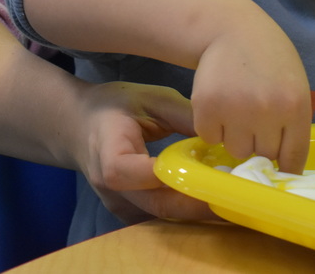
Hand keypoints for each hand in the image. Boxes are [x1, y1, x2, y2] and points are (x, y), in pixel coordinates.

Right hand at [74, 81, 216, 222]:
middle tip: (237, 193)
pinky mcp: (129, 211)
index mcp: (111, 154)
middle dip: (200, 202)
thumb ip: (184, 115)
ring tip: (230, 195)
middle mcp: (112, 189)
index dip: (181, 177)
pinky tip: (211, 197)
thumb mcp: (150, 97)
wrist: (78, 125)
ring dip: (197, 209)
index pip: (143, 175)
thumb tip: (223, 132)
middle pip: (160, 205)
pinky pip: (160, 215)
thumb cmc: (113, 105)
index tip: (217, 173)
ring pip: (163, 216)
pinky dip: (186, 209)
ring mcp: (119, 205)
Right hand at [192, 12, 311, 173]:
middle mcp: (267, 111)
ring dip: (235, 138)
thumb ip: (293, 120)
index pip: (294, 158)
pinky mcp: (206, 107)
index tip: (279, 174)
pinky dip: (212, 128)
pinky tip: (219, 105)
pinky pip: (210, 138)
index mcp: (296, 106)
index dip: (286, 169)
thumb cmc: (269, 58)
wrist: (231, 28)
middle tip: (254, 124)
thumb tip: (285, 165)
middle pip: (263, 157)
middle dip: (259, 146)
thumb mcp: (294, 84)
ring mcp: (235, 110)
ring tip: (236, 112)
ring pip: (235, 151)